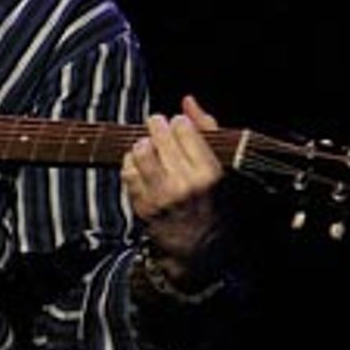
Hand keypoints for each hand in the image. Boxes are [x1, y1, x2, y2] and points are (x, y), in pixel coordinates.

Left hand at [121, 95, 223, 280]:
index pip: (185, 129)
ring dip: (142, 142)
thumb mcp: (221, 169)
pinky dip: (130, 162)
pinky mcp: (143, 205)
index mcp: (209, 173)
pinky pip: (128, 171)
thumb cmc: (212, 203)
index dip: (178, 122)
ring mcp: (162, 195)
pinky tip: (139, 163)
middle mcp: (185, 183)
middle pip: (160, 136)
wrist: (199, 249)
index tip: (177, 124)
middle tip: (157, 125)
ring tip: (148, 144)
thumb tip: (188, 100)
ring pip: (141, 151)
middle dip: (156, 125)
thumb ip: (207, 131)